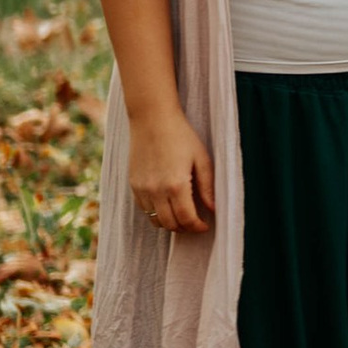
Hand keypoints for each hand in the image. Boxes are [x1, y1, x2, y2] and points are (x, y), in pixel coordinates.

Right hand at [128, 102, 214, 234]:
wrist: (152, 119)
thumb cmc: (181, 135)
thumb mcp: (201, 158)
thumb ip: (207, 186)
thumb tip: (214, 209)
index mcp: (176, 184)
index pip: (186, 218)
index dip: (197, 227)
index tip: (205, 226)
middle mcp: (156, 190)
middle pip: (170, 224)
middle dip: (185, 228)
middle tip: (195, 223)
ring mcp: (141, 189)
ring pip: (155, 220)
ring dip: (170, 223)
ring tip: (182, 216)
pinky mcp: (133, 184)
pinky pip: (144, 209)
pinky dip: (156, 213)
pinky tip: (167, 205)